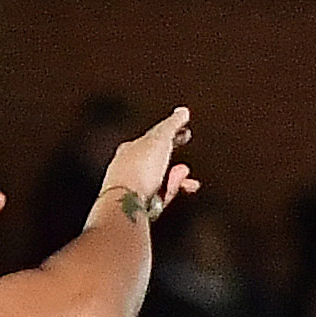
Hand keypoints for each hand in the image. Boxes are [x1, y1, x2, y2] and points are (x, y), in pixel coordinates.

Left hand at [94, 108, 197, 233]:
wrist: (127, 202)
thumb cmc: (138, 169)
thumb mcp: (160, 139)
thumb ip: (172, 125)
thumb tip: (182, 111)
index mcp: (131, 148)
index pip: (153, 136)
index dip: (171, 132)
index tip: (185, 130)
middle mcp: (129, 167)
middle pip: (157, 160)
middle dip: (174, 158)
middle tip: (187, 163)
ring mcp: (133, 187)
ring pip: (160, 180)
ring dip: (176, 178)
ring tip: (189, 182)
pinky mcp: (140, 205)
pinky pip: (161, 196)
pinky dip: (171, 191)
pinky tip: (178, 191)